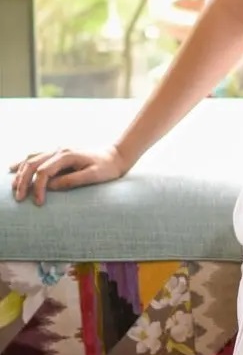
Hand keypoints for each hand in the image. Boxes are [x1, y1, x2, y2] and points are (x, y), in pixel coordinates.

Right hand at [9, 145, 128, 206]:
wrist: (117, 155)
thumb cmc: (108, 167)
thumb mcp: (94, 175)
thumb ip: (72, 180)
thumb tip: (51, 187)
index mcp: (67, 155)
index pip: (44, 172)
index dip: (38, 188)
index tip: (38, 203)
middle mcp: (60, 150)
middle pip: (32, 164)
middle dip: (23, 182)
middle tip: (19, 199)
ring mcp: (58, 151)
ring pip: (31, 159)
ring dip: (20, 173)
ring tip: (14, 189)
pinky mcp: (59, 154)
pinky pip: (36, 156)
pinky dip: (24, 163)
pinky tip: (13, 169)